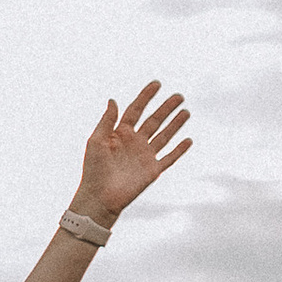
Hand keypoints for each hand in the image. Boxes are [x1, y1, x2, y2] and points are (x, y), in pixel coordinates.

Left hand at [76, 82, 191, 224]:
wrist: (100, 197)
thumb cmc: (94, 169)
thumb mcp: (96, 141)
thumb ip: (107, 121)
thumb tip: (113, 100)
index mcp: (120, 133)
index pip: (136, 110)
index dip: (146, 97)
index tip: (157, 84)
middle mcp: (135, 142)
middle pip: (154, 120)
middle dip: (166, 108)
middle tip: (179, 96)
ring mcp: (145, 156)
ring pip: (164, 136)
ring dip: (175, 124)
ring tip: (186, 112)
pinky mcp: (152, 170)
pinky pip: (169, 158)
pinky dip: (179, 150)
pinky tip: (188, 140)